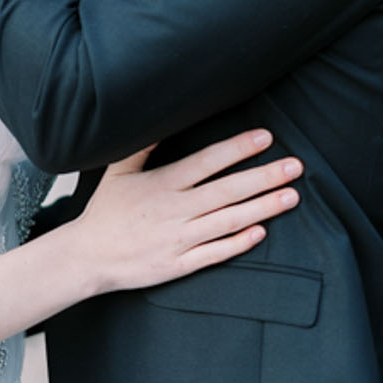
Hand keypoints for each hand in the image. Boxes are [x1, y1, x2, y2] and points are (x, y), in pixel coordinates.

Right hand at [69, 130, 302, 295]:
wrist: (87, 257)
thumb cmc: (106, 212)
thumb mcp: (118, 171)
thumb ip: (143, 145)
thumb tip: (162, 117)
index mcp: (162, 184)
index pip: (207, 161)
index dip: (237, 148)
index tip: (265, 138)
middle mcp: (174, 211)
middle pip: (227, 191)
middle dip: (264, 177)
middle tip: (296, 166)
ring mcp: (178, 240)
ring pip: (228, 221)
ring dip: (263, 208)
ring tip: (291, 196)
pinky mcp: (178, 265)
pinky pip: (215, 254)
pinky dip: (238, 243)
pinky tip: (261, 232)